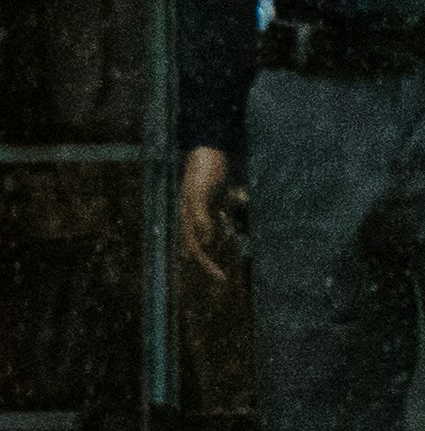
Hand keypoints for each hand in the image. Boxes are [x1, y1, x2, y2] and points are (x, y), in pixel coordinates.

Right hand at [173, 147, 237, 287]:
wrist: (209, 151)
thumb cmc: (204, 172)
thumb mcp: (201, 196)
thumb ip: (202, 219)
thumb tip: (205, 244)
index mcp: (187, 218)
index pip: (195, 248)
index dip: (207, 264)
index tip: (221, 278)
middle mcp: (193, 217)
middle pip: (199, 246)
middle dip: (209, 263)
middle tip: (222, 279)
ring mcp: (204, 209)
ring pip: (208, 235)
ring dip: (216, 247)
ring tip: (223, 263)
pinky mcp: (214, 200)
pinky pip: (217, 220)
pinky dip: (223, 229)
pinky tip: (230, 235)